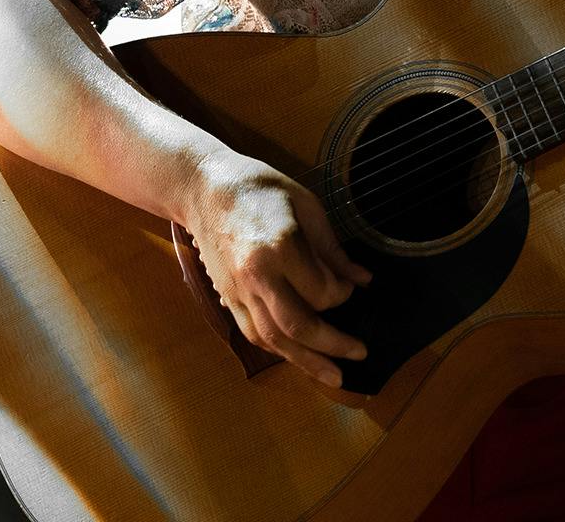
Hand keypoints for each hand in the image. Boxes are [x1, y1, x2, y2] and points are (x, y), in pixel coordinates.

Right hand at [181, 148, 371, 387]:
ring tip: (333, 377)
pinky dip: (278, 349)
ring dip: (307, 361)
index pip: (321, 291)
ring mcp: (237, 290)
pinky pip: (253, 334)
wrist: (203, 188)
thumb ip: (333, 248)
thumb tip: (362, 279)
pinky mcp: (226, 297)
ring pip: (274, 339)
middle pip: (298, 326)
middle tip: (360, 352)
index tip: (351, 287)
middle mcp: (256, 275)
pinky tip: (298, 357)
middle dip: (333, 345)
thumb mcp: (305, 204)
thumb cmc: (258, 188)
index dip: (343, 294)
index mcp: (279, 247)